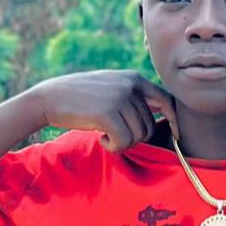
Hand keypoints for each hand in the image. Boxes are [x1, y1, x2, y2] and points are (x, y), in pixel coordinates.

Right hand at [34, 71, 177, 151]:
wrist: (49, 98)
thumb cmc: (81, 98)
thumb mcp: (111, 88)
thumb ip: (134, 96)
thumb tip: (163, 112)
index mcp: (134, 78)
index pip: (167, 100)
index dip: (174, 121)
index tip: (176, 137)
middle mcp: (130, 85)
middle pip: (150, 126)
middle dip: (135, 138)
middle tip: (114, 136)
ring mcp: (120, 98)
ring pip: (138, 136)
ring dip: (123, 143)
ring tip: (105, 135)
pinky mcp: (108, 113)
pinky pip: (124, 142)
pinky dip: (114, 147)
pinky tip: (101, 140)